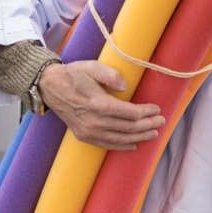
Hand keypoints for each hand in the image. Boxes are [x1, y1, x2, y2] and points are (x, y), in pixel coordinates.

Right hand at [39, 60, 164, 150]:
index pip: (130, 113)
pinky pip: (107, 145)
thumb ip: (110, 75)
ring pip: (120, 138)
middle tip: (161, 121)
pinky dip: (123, 146)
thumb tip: (125, 87)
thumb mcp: (92, 66)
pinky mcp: (84, 136)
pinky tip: (134, 144)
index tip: (157, 108)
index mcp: (98, 104)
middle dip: (147, 125)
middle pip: (128, 127)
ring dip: (139, 137)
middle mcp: (94, 121)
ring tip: (153, 133)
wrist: (50, 87)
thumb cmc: (74, 75)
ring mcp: (88, 131)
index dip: (146, 112)